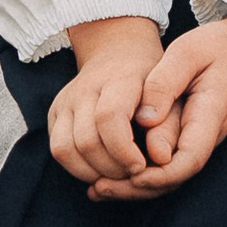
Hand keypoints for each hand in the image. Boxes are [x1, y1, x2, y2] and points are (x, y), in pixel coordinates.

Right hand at [48, 15, 165, 191]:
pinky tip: (100, 170)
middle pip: (86, 140)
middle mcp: (86, 88)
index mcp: (119, 79)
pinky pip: (58, 150)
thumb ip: (169, 125)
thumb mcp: (171, 92)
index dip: (123, 150)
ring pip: (65, 149)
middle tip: (131, 175)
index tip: (141, 166)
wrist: (118, 51)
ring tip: (116, 175)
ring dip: (91, 173)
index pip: (109, 117)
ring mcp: (66, 99)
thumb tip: (160, 158)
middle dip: (110, 168)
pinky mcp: (55, 112)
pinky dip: (77, 168)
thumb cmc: (152, 78)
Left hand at [96, 15, 226, 202]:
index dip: (160, 175)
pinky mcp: (190, 137)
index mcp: (210, 116)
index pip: (189, 160)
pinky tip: (112, 176)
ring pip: (169, 176)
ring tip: (97, 190)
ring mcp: (199, 139)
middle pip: (175, 178)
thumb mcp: (188, 52)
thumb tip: (144, 120)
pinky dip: (140, 174)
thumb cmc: (218, 46)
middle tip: (98, 189)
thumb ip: (165, 84)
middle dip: (136, 189)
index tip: (130, 175)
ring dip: (134, 187)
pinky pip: (167, 164)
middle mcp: (206, 136)